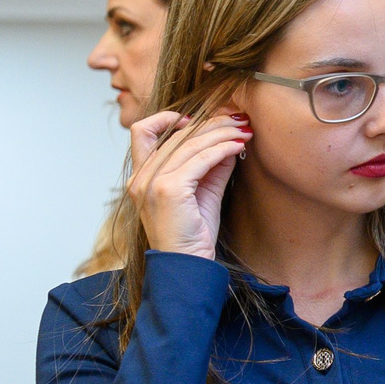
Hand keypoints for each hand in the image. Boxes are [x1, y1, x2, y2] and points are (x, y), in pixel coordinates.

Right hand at [125, 108, 249, 259]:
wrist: (187, 265)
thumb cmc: (193, 233)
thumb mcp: (203, 192)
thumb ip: (210, 166)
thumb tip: (228, 140)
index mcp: (140, 175)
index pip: (143, 131)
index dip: (168, 118)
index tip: (198, 120)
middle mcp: (140, 177)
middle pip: (175, 133)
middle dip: (210, 123)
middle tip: (238, 119)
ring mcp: (151, 183)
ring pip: (189, 142)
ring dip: (221, 133)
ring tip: (244, 131)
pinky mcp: (168, 190)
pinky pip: (200, 159)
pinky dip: (222, 148)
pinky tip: (238, 146)